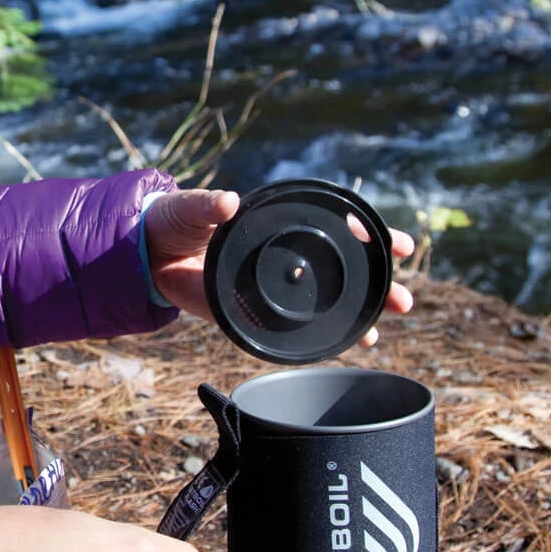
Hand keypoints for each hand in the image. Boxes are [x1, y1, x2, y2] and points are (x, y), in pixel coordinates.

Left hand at [144, 188, 414, 342]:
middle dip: (378, 286)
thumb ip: (208, 204)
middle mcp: (284, 256)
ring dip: (355, 318)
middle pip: (342, 272)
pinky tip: (343, 349)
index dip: (369, 234)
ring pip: (325, 304)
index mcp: (278, 224)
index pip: (336, 228)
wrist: (147, 251)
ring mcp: (272, 287)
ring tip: (379, 332)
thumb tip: (227, 202)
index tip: (398, 243)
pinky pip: (293, 328)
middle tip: (403, 300)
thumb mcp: (192, 208)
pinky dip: (319, 339)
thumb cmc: (175, 220)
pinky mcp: (253, 312)